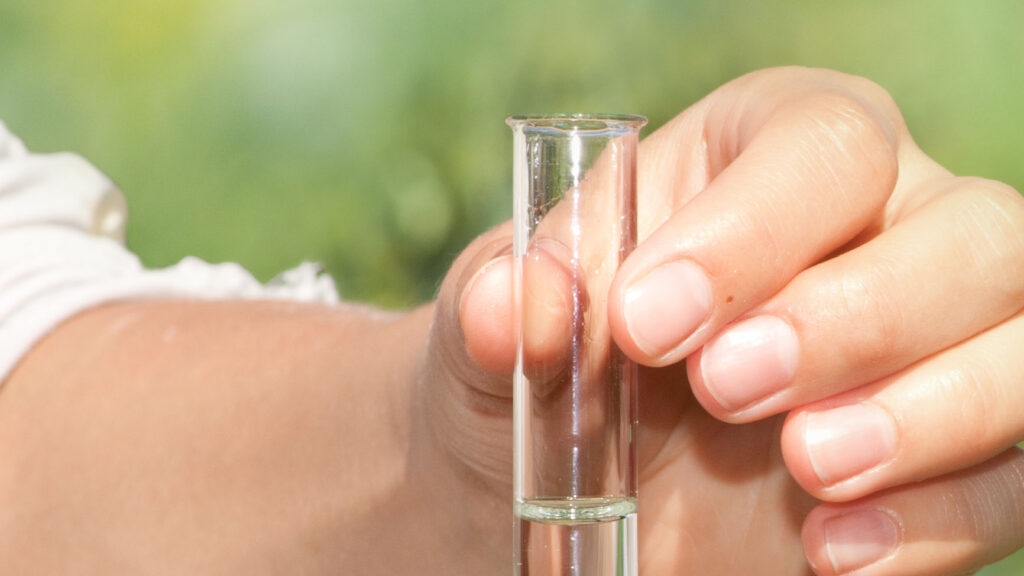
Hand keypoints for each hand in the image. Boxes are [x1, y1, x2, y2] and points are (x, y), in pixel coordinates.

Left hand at [424, 67, 1023, 574]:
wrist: (582, 480)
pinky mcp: (962, 452)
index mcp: (768, 158)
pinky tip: (834, 550)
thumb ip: (504, 312)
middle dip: (854, 318)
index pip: (822, 146)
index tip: (646, 325)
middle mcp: (884, 227)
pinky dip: (943, 516)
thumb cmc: (551, 375)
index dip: (751, 230)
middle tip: (729, 393)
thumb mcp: (502, 339)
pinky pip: (1019, 473)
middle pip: (969, 229)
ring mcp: (941, 340)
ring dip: (932, 412)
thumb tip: (513, 304)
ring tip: (807, 468)